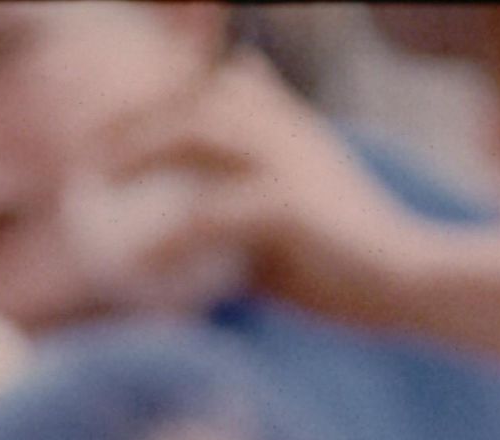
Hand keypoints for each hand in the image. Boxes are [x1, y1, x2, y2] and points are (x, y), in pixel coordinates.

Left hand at [98, 50, 420, 321]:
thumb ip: (243, 224)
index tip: (118, 129)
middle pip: (196, 102)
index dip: (171, 95)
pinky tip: (131, 264)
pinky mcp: (288, 203)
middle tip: (86, 154)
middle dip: (137, 116)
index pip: (225, 92)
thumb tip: (186, 246)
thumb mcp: (294, 239)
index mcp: (293, 133)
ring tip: (94, 181)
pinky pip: (208, 216)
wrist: (413, 287)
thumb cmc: (354, 277)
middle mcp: (289, 133)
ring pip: (196, 135)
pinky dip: (167, 240)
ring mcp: (289, 161)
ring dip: (139, 151)